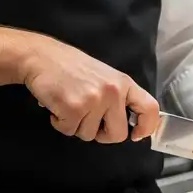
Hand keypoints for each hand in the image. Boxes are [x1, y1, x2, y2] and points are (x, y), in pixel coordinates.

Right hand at [21, 35, 158, 143]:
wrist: (42, 56)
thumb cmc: (73, 69)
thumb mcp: (106, 77)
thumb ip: (119, 98)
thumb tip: (130, 126)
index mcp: (125, 83)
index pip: (150, 108)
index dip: (146, 127)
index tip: (136, 135)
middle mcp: (114, 92)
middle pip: (118, 134)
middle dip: (102, 134)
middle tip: (89, 121)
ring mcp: (94, 100)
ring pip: (90, 135)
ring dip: (77, 126)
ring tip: (70, 104)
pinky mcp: (73, 108)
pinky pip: (69, 131)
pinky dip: (61, 123)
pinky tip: (58, 106)